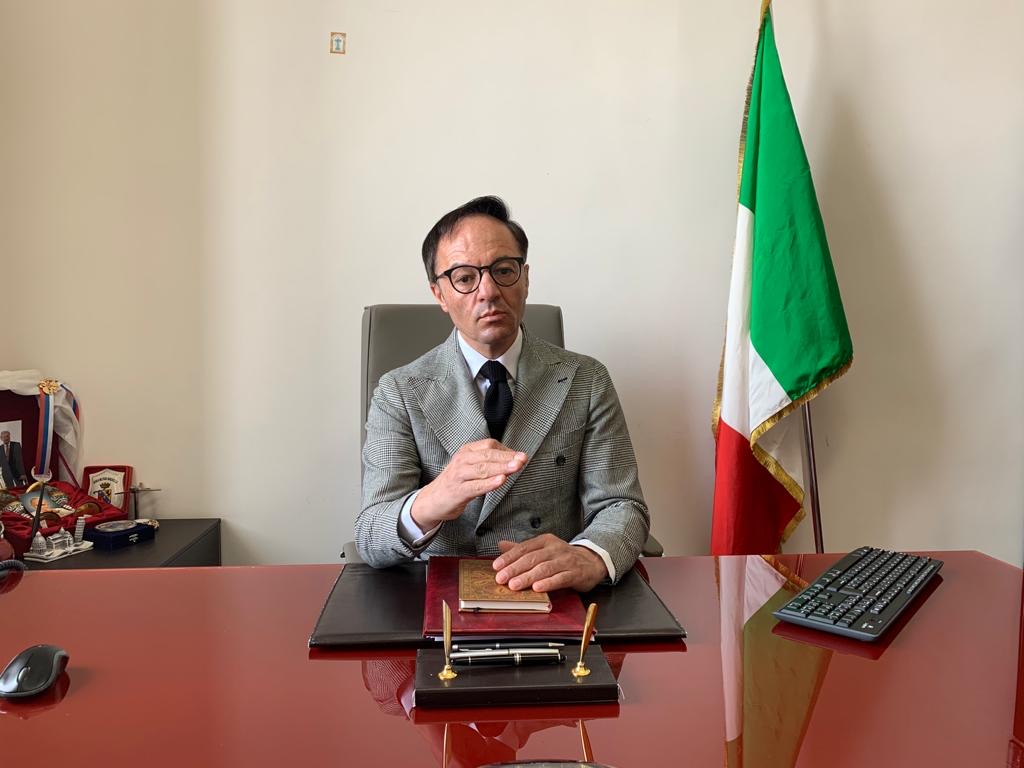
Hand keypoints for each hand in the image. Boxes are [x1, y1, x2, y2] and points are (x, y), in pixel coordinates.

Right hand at [411, 439, 526, 530]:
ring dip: (501, 468)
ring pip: (483, 469)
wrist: (432, 500)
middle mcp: (462, 460)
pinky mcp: (458, 491)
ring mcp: (459, 475)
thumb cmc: (456, 483)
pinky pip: (476, 486)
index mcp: (466, 452)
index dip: (507, 450)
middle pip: (488, 455)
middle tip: (523, 460)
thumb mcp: (470, 467)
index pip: (489, 446)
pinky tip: (501, 481)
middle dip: (507, 458)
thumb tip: (514, 460)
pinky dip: (489, 483)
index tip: (521, 456)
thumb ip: (489, 463)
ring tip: (516, 468)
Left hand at [493, 535, 607, 592]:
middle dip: (514, 569)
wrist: (591, 561)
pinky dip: (548, 583)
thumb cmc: (562, 557)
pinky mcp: (575, 573)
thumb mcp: (542, 550)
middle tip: (501, 578)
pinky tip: (537, 588)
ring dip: (528, 577)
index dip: (509, 557)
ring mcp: (566, 560)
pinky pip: (560, 578)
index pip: (524, 548)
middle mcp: (555, 548)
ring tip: (514, 585)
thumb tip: (501, 545)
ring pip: (544, 568)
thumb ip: (522, 549)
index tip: (496, 567)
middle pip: (532, 558)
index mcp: (545, 541)